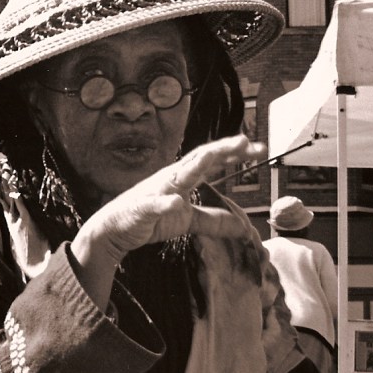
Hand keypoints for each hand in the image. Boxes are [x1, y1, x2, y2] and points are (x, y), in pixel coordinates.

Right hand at [76, 135, 266, 263]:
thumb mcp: (188, 221)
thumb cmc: (150, 219)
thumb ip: (214, 221)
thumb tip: (242, 226)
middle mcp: (172, 178)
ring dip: (195, 165)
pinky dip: (166, 203)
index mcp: (183, 179)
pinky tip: (176, 202)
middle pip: (200, 159)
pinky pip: (156, 205)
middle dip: (223, 150)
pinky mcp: (144, 208)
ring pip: (178, 175)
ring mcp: (157, 191)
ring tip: (213, 156)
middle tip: (247, 142)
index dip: (234, 153)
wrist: (115, 230)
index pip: (212, 161)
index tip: (258, 149)